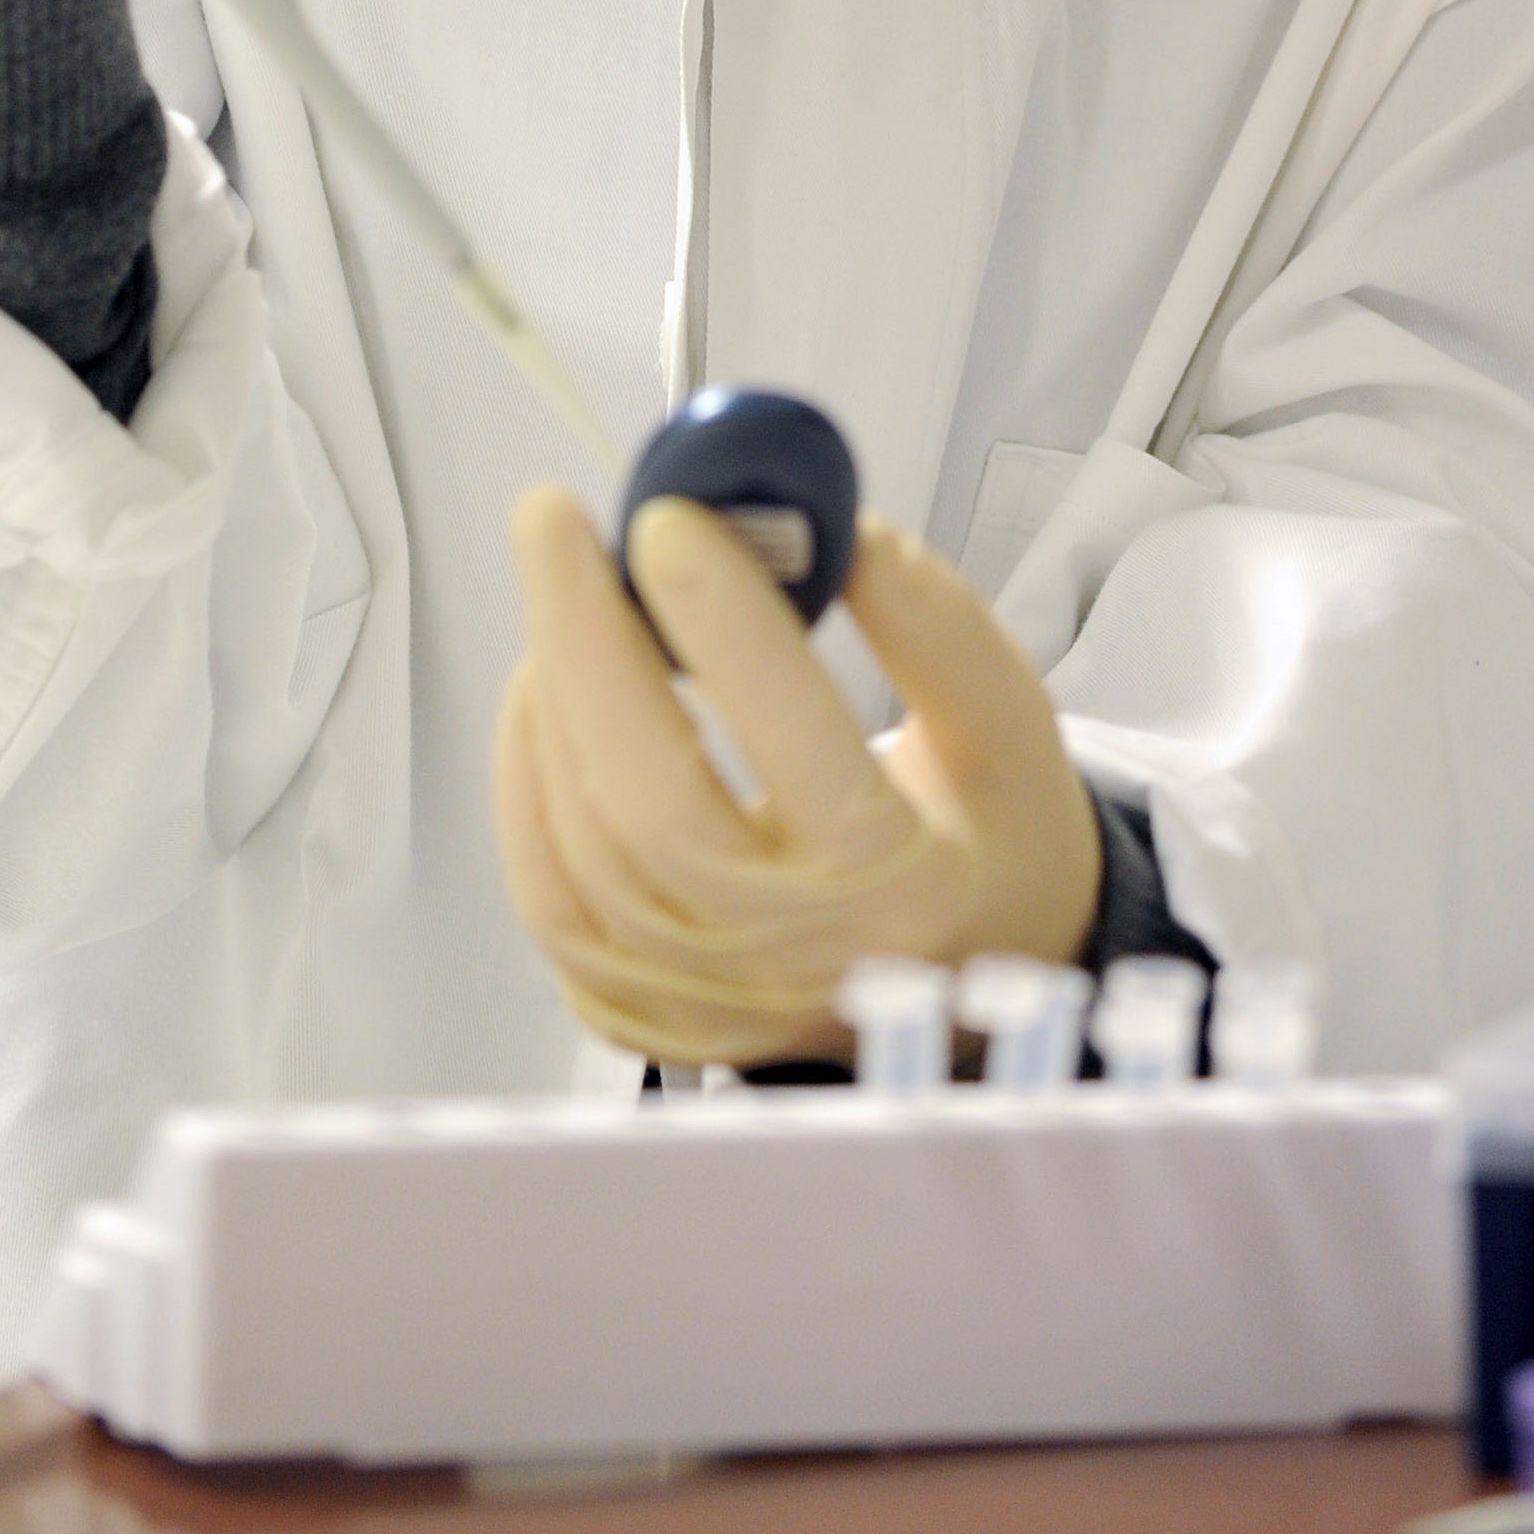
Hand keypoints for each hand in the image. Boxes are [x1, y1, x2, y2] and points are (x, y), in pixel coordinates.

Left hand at [493, 488, 1100, 1065]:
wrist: (971, 969)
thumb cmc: (985, 825)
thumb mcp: (1008, 718)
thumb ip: (931, 622)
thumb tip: (820, 528)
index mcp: (911, 888)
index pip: (804, 752)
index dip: (729, 633)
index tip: (671, 519)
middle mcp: (802, 961)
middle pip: (653, 811)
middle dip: (585, 645)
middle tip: (553, 517)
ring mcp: (713, 1003)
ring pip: (584, 853)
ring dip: (552, 699)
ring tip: (564, 582)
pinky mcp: (651, 1016)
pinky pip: (552, 903)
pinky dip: (526, 784)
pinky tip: (543, 687)